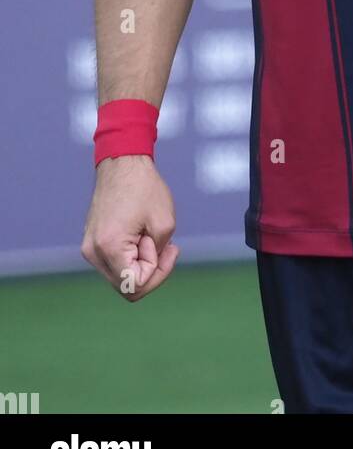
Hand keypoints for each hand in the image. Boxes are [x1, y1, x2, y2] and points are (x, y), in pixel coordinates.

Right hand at [81, 155, 178, 300]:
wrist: (122, 161)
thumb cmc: (145, 188)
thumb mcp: (165, 224)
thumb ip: (158, 257)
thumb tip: (145, 273)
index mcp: (109, 248)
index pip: (134, 286)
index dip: (157, 273)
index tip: (167, 247)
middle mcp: (93, 252)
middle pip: (126, 286)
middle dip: (151, 271)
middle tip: (167, 246)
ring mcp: (89, 247)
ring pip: (120, 276)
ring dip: (141, 263)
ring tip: (153, 237)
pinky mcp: (91, 241)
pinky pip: (115, 262)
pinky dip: (132, 255)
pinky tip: (143, 235)